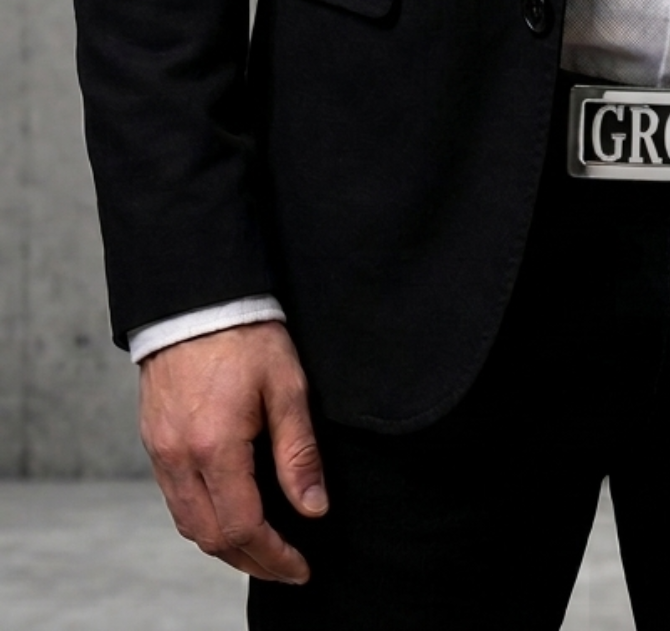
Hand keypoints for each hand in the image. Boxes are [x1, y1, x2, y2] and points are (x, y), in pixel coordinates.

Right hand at [138, 321, 324, 583]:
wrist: (196, 302)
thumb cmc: (248, 338)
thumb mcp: (288, 389)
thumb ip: (299, 453)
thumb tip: (313, 508)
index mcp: (214, 447)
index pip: (242, 526)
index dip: (274, 555)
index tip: (302, 567)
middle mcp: (178, 458)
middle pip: (210, 537)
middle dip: (252, 561)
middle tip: (289, 568)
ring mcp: (160, 454)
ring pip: (189, 524)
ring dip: (226, 546)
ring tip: (266, 551)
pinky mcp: (155, 444)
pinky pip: (176, 501)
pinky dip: (205, 521)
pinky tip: (233, 517)